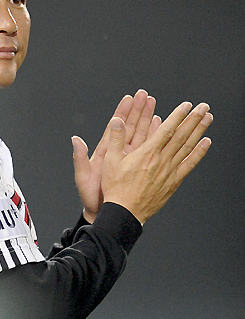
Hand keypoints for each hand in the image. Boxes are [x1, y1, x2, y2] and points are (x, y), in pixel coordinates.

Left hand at [72, 90, 160, 221]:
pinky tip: (163, 127)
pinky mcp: (139, 168)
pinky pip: (150, 151)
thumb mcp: (83, 176)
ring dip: (149, 120)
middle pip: (130, 127)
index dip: (122, 112)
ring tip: (155, 105)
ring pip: (142, 136)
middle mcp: (119, 153)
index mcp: (105, 152)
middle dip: (138, 110)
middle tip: (145, 95)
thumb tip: (75, 139)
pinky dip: (156, 139)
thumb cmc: (91, 196)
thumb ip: (80, 157)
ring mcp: (130, 160)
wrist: (103, 213)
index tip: (128, 98)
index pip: (114, 127)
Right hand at [101, 101, 212, 223]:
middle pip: (182, 135)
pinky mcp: (173, 182)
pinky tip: (206, 144)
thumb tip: (117, 121)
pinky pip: (189, 164)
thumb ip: (116, 138)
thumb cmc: (117, 189)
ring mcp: (169, 171)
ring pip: (188, 147)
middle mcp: (161, 160)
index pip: (166, 129)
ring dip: (199, 131)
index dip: (178, 115)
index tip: (186, 105)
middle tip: (203, 107)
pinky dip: (199, 153)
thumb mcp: (110, 161)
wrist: (125, 212)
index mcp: (147, 153)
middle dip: (193, 119)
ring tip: (208, 119)